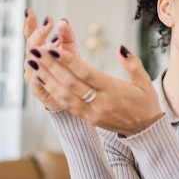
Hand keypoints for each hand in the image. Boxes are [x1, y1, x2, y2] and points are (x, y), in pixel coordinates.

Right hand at [24, 9, 79, 110]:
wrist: (71, 96)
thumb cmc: (69, 71)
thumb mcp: (70, 51)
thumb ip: (67, 36)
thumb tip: (63, 21)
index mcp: (38, 51)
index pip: (30, 35)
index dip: (30, 24)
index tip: (30, 12)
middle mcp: (32, 62)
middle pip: (31, 46)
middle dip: (39, 34)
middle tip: (48, 24)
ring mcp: (32, 75)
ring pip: (32, 61)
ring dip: (40, 51)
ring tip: (50, 41)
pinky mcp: (37, 89)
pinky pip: (36, 79)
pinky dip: (40, 71)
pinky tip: (44, 63)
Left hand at [26, 17, 163, 135]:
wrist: (145, 131)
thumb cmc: (145, 102)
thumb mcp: (145, 81)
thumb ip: (132, 63)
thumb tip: (119, 48)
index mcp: (114, 90)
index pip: (86, 73)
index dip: (67, 61)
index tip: (52, 48)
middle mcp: (101, 102)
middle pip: (70, 83)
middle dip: (50, 66)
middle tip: (35, 51)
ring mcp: (92, 113)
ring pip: (64, 95)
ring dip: (47, 78)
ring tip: (34, 63)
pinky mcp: (88, 119)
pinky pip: (67, 104)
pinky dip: (53, 91)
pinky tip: (43, 79)